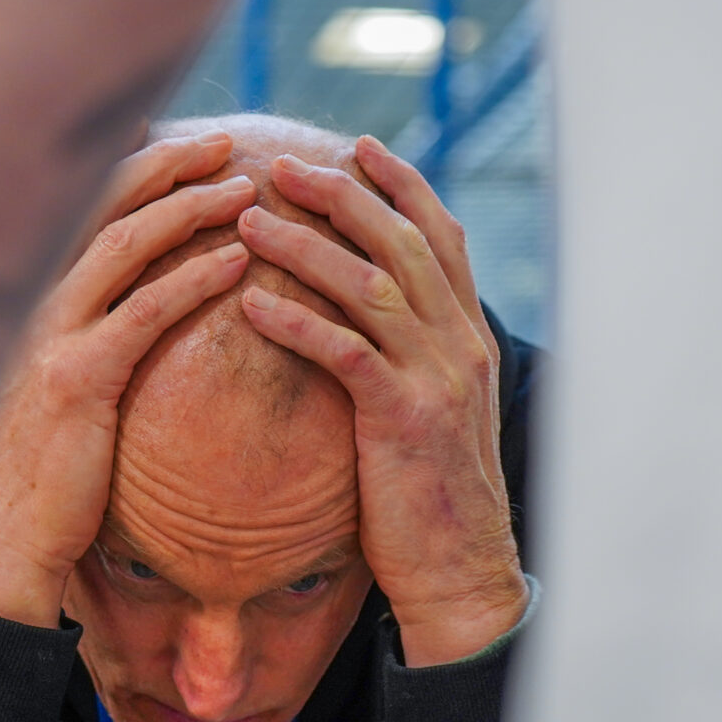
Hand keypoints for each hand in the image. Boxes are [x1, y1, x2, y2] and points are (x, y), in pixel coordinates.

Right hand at [0, 132, 256, 625]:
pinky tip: (237, 261)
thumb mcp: (53, 390)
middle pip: (100, 204)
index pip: (81, 210)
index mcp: (28, 299)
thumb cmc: (38, 471)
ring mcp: (49, 338)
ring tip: (243, 189)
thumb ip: (83, 342)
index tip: (184, 144)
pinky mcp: (77, 381)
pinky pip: (145, 313)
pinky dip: (194, 278)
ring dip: (188, 208)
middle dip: (166, 165)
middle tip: (224, 144)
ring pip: (124, 244)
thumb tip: (127, 317)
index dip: (133, 169)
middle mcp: (31, 302)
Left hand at [237, 137, 525, 665]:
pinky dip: (299, 321)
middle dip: (345, 196)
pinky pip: (347, 353)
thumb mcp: (434, 414)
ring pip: (373, 285)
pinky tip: (252, 304)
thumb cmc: (430, 500)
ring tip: (251, 219)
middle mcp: (461, 346)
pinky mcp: (405, 420)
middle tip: (284, 166)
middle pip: (404, 243)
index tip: (360, 147)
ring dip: (308, 246)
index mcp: (470, 338)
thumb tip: (369, 321)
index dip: (402, 186)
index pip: (443, 237)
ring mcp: (438, 380)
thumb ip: (413, 359)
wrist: (460, 574)